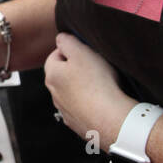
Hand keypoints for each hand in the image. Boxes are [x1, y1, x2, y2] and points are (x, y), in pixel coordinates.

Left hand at [43, 31, 132, 150]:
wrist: (109, 119)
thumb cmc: (97, 83)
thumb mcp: (82, 52)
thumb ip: (68, 41)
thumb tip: (61, 38)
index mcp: (52, 75)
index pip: (55, 56)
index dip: (71, 50)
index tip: (85, 51)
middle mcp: (54, 94)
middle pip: (63, 75)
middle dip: (77, 69)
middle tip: (96, 66)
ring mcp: (65, 111)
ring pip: (72, 93)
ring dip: (83, 87)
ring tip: (102, 85)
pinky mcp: (78, 123)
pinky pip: (82, 108)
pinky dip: (90, 104)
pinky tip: (103, 102)